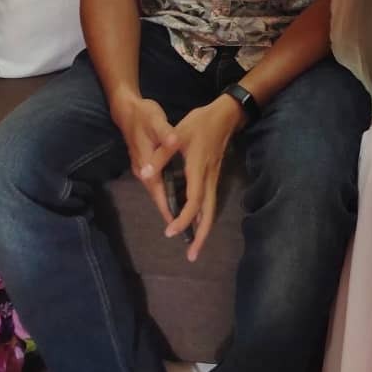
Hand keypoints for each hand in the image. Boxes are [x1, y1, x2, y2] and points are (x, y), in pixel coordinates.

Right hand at [109, 90, 176, 224]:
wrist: (127, 109)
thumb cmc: (143, 115)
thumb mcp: (156, 121)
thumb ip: (166, 133)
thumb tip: (174, 141)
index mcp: (146, 164)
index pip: (158, 192)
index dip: (168, 208)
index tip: (179, 226)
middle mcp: (143, 170)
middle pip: (158, 195)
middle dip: (170, 210)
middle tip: (187, 227)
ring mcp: (143, 166)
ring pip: (158, 189)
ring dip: (169, 201)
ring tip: (185, 214)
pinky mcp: (146, 161)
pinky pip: (158, 181)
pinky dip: (168, 189)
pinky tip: (178, 191)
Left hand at [141, 96, 242, 261]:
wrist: (226, 115)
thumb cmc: (200, 123)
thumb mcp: (178, 133)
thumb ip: (161, 154)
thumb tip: (145, 174)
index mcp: (198, 170)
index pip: (194, 201)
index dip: (184, 219)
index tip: (171, 232)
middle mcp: (208, 178)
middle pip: (208, 213)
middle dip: (201, 235)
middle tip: (192, 256)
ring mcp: (214, 178)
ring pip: (211, 209)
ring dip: (204, 229)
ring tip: (195, 247)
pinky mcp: (214, 176)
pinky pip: (210, 202)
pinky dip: (204, 217)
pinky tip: (197, 223)